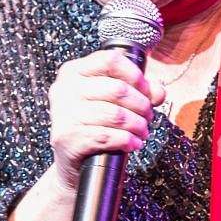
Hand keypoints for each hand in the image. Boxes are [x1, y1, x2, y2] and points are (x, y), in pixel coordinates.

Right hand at [46, 52, 167, 189]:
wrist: (72, 160)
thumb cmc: (94, 124)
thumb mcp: (114, 101)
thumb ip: (139, 90)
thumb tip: (158, 91)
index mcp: (74, 71)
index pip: (110, 60)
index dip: (135, 75)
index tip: (146, 90)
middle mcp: (65, 88)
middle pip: (117, 89)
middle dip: (141, 105)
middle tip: (148, 117)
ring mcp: (63, 113)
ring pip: (115, 114)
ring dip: (137, 125)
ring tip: (142, 131)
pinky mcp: (66, 137)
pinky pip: (106, 136)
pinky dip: (126, 140)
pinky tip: (133, 143)